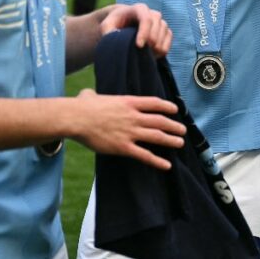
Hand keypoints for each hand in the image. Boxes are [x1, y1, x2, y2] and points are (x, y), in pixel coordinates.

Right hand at [71, 89, 185, 169]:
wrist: (76, 118)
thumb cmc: (82, 107)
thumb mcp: (91, 96)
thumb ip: (94, 96)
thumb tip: (86, 95)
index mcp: (129, 102)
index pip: (154, 103)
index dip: (167, 106)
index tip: (175, 110)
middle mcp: (134, 116)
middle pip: (160, 121)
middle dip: (173, 125)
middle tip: (182, 130)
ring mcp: (130, 132)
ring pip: (157, 136)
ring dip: (170, 140)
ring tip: (180, 143)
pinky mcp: (123, 147)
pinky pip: (144, 155)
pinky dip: (157, 161)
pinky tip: (167, 165)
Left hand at [101, 3, 171, 57]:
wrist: (122, 25)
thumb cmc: (114, 24)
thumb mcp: (106, 26)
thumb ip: (108, 31)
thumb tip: (116, 39)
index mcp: (138, 9)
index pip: (146, 19)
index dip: (144, 32)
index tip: (139, 46)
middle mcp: (152, 13)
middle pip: (158, 25)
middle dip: (152, 40)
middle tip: (143, 52)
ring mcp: (160, 21)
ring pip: (165, 31)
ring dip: (158, 45)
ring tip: (147, 55)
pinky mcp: (165, 30)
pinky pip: (169, 38)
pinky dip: (164, 47)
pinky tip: (154, 55)